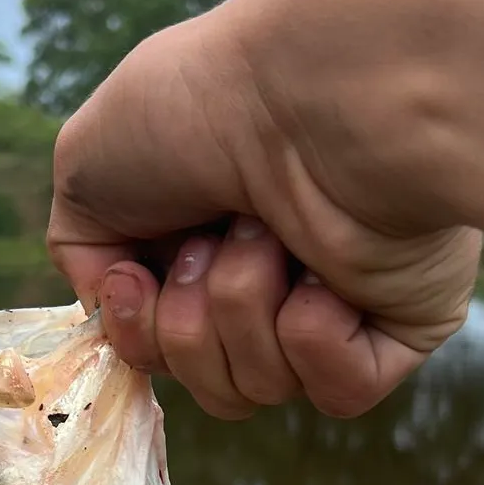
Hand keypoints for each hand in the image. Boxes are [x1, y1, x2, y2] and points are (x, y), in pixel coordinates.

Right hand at [46, 0, 481, 420]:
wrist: (311, 92)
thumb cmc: (196, 107)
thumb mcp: (86, 164)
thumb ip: (81, 248)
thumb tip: (124, 301)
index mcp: (201, 235)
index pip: (158, 344)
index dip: (138, 331)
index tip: (135, 280)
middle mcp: (269, 269)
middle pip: (204, 380)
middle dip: (188, 324)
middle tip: (212, 239)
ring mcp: (338, 297)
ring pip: (261, 387)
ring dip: (244, 310)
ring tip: (270, 236)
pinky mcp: (402, 323)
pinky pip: (340, 392)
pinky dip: (314, 342)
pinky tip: (322, 278)